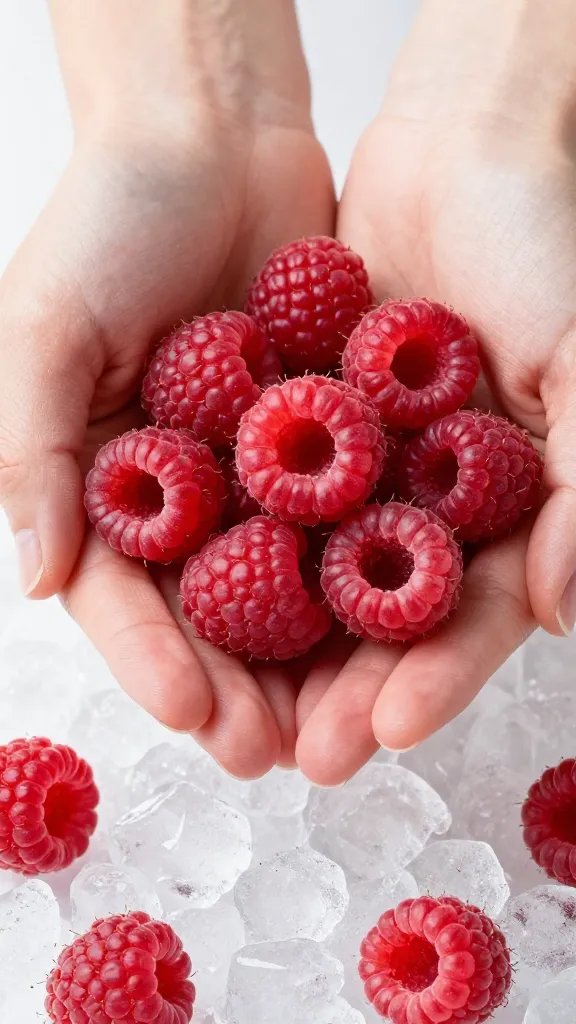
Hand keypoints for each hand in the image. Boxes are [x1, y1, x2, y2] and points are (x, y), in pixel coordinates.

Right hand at [0, 4, 333, 777]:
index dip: (154, 661)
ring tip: (346, 721)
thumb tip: (33, 582)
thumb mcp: (43, 330)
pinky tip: (399, 621)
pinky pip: (349, 512)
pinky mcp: (326, 433)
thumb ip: (29, 453)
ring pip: (288, 582)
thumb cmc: (106, 221)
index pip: (122, 596)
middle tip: (283, 753)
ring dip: (315, 655)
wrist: (212, 134)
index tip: (196, 719)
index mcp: (101, 478)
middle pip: (212, 611)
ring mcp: (256, 467)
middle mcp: (179, 489)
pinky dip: (372, 566)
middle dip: (243, 685)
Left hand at [295, 0, 575, 782]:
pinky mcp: (305, 424)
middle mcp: (429, 502)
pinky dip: (233, 542)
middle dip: (344, 688)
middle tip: (297, 754)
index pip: (467, 618)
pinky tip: (196, 596)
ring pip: (313, 574)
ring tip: (232, 708)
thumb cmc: (546, 245)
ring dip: (278, 644)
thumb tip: (565, 613)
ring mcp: (364, 469)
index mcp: (506, 509)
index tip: (389, 731)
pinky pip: (264, 494)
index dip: (435, 679)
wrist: (461, 148)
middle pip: (382, 619)